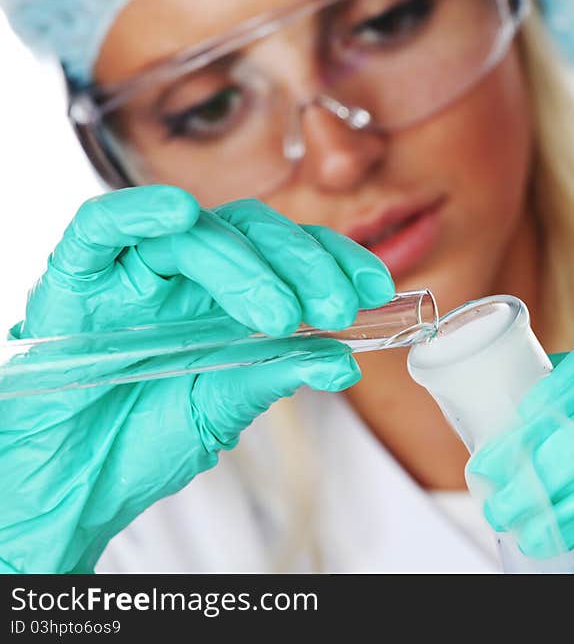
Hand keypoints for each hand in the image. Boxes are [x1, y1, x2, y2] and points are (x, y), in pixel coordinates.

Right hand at [0, 186, 394, 572]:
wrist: (70, 486)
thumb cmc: (139, 439)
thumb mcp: (224, 406)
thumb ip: (278, 373)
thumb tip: (343, 360)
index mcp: (223, 294)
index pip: (286, 252)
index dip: (333, 259)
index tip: (374, 288)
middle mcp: (182, 274)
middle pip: (249, 230)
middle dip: (302, 262)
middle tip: (336, 306)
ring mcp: (129, 273)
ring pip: (192, 231)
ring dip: (244, 261)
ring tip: (279, 312)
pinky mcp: (74, 282)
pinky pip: (99, 229)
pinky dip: (135, 216)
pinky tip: (178, 216)